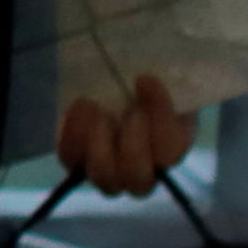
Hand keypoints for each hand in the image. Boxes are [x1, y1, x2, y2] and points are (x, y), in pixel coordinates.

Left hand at [56, 69, 192, 197]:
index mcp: (174, 143)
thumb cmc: (146, 71)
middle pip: (139, 182)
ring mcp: (110, 169)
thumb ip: (169, 72)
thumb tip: (154, 76)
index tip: (145, 80)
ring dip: (100, 146)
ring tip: (98, 109)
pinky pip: (72, 158)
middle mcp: (145, 168)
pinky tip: (83, 104)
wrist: (115, 72)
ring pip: (105, 178)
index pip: (172, 151)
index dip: (161, 121)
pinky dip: (75, 134)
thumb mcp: (163, 65)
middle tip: (128, 111)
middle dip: (133, 147)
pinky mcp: (79, 158)